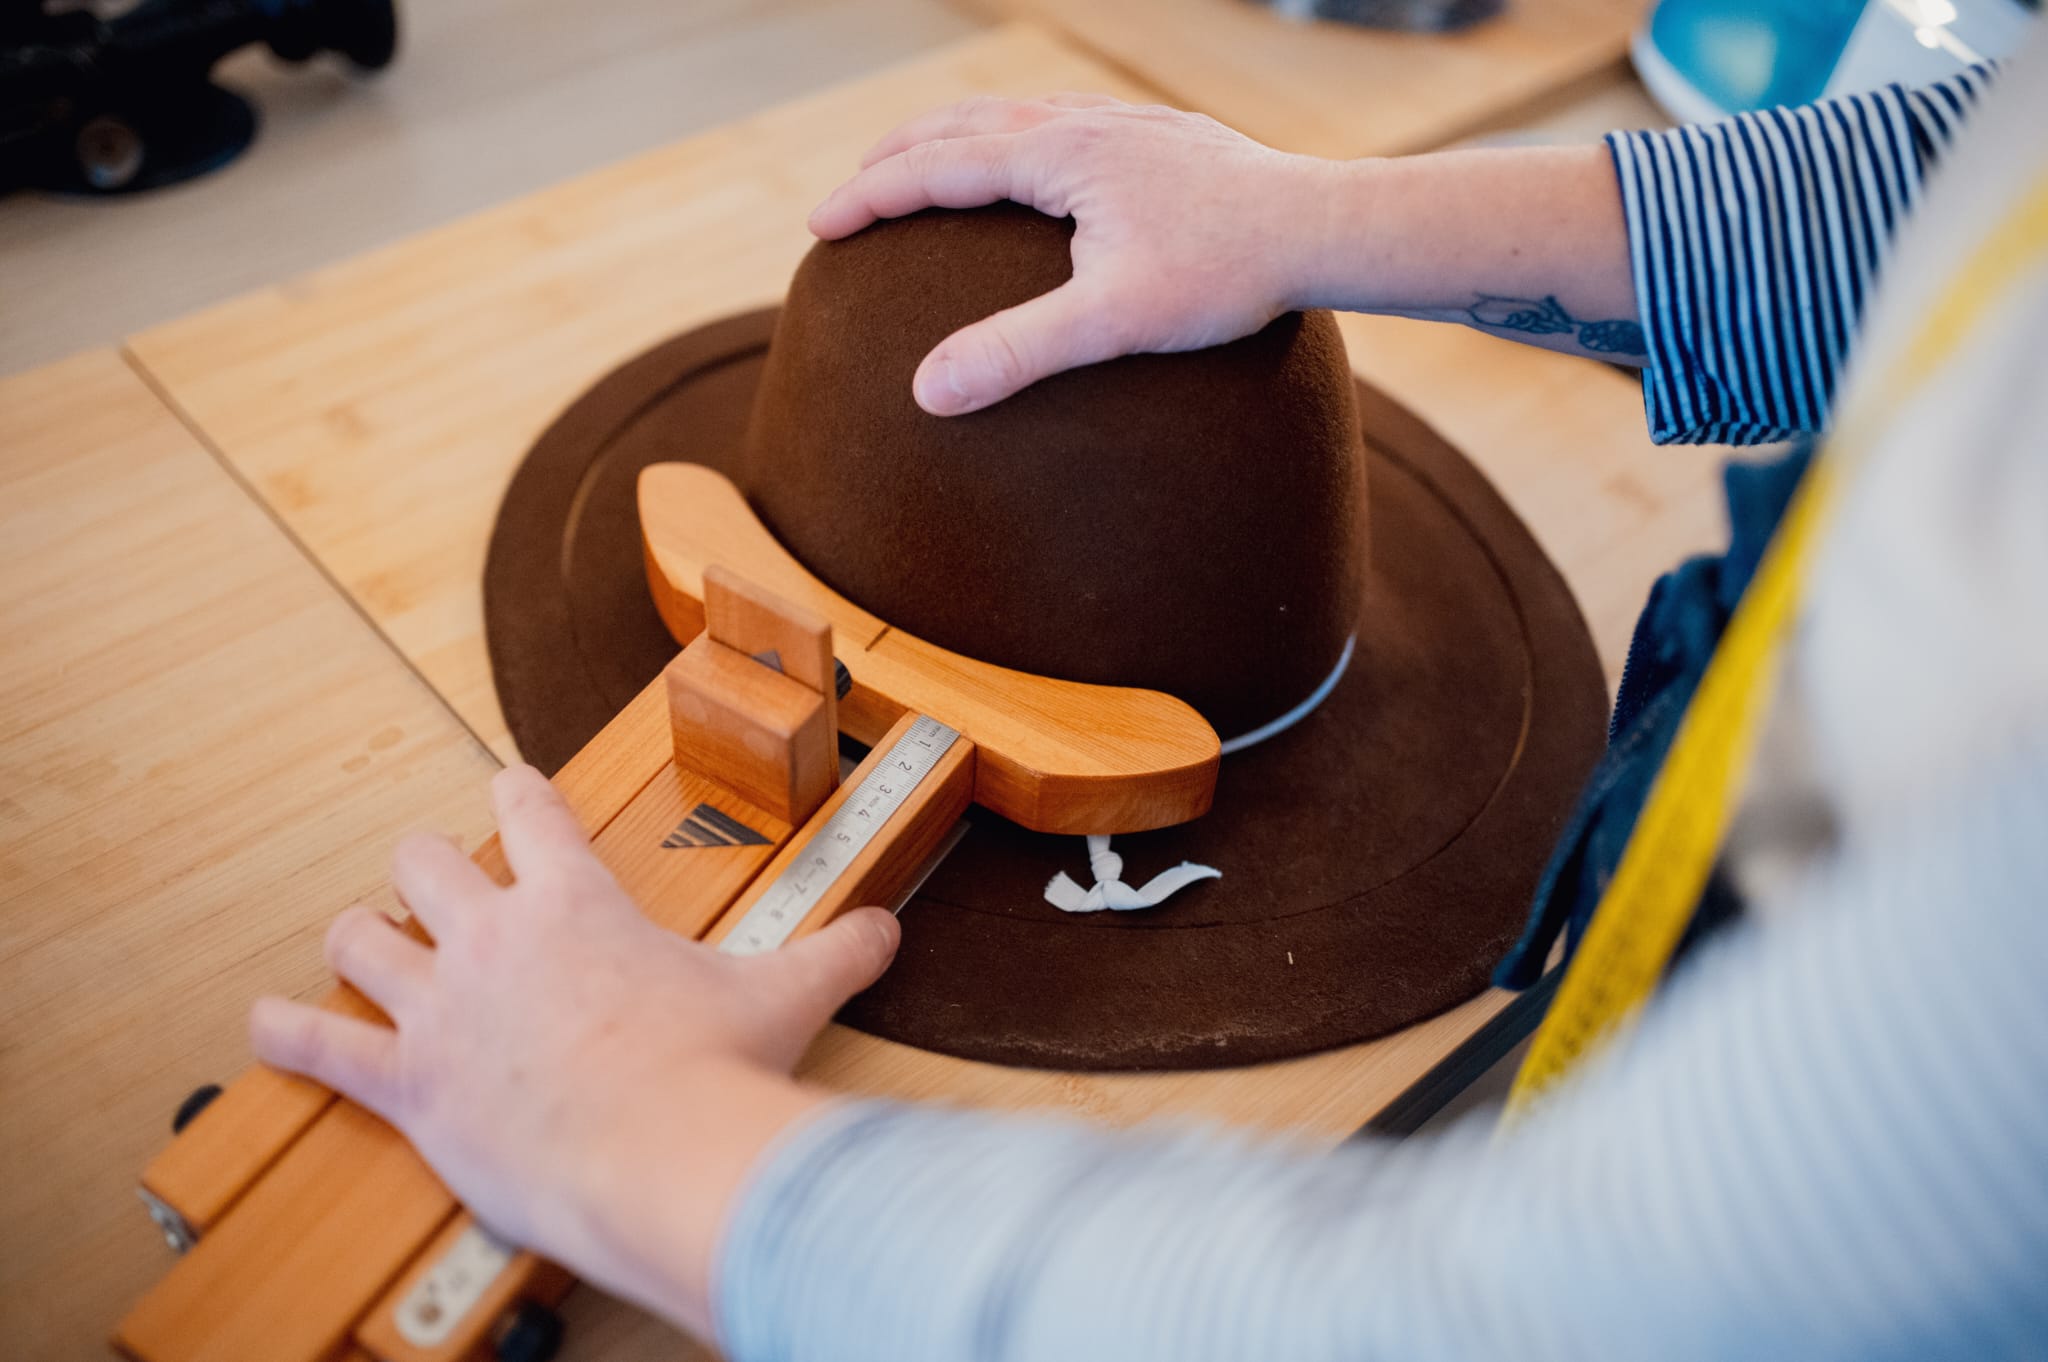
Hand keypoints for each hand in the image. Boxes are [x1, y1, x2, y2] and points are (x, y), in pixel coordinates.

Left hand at [248, 765, 898, 1337]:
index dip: (515, 789)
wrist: (657, 1149)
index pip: (531, 813)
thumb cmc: (709, 1071)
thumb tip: (888, 929)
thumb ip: (838, 952)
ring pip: (361, 937)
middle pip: (424, 860)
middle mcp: (495, 936)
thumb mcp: (784, 995)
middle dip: (426, 863)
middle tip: (437, 879)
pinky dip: (285, 1037)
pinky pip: (323, 1048)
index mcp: (575, 904)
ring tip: (357, 941)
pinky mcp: (408, 1078)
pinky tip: (262, 1028)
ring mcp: (442, 1004)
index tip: (508, 784)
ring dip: (358, 937)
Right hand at [809, 93, 1344, 414]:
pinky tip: (1031, 170)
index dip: (870, 196)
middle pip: (960, 125)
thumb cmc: (1226, 274)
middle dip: (894, 158)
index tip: (820, 227)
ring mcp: (1123, 125)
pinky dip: (1012, 140)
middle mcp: (1083, 123)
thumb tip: (926, 391)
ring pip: (1010, 115)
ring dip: (950, 141)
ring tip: (920, 172)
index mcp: (1057, 154)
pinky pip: (1060, 123)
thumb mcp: (1113, 322)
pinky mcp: (1158, 139)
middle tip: (848, 196)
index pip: (934, 167)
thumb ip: (1017, 353)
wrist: (1323, 229)